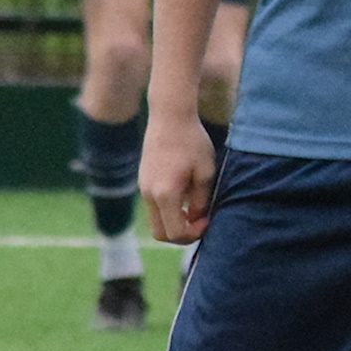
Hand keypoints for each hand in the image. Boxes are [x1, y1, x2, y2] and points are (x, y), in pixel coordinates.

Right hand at [140, 113, 217, 242]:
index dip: (193, 234)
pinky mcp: (143, 180)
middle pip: (160, 233)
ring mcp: (143, 188)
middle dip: (181, 234)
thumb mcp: (205, 172)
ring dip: (174, 220)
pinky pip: (154, 206)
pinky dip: (168, 209)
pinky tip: (184, 192)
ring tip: (194, 204)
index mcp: (165, 194)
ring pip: (156, 220)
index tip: (207, 219)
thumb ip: (201, 201)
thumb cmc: (192, 142)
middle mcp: (149, 195)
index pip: (174, 233)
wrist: (170, 116)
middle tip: (200, 220)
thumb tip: (197, 220)